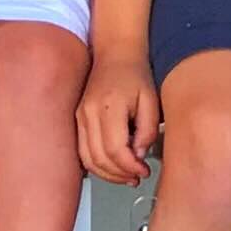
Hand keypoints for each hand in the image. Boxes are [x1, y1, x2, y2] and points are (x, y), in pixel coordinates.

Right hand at [77, 56, 162, 184]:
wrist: (116, 54)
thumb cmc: (135, 75)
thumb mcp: (151, 101)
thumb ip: (147, 130)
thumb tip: (138, 156)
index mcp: (109, 106)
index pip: (115, 149)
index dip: (130, 166)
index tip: (144, 170)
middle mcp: (89, 113)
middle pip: (99, 158)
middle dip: (120, 174)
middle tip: (138, 176)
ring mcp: (80, 117)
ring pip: (87, 159)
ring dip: (108, 174)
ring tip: (127, 176)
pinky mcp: (78, 120)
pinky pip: (83, 151)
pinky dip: (97, 165)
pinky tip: (113, 167)